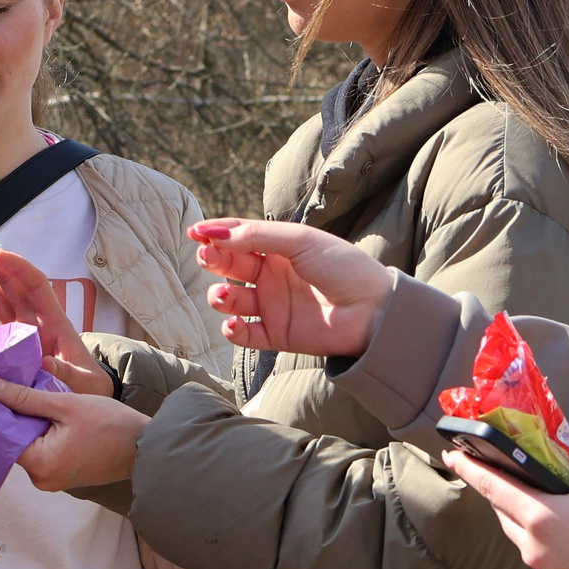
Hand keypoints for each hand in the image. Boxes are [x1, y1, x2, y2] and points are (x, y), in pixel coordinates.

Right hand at [0, 232, 110, 395]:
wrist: (82, 399)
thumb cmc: (87, 387)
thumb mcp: (83, 382)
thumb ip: (64, 373)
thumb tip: (44, 363)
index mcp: (54, 320)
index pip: (35, 284)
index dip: (18, 267)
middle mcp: (33, 319)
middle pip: (8, 282)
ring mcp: (17, 330)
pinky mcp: (5, 346)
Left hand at [0, 377, 147, 489]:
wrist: (145, 447)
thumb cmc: (110, 424)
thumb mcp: (65, 404)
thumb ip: (25, 397)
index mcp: (40, 464)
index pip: (2, 436)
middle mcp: (41, 480)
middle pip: (13, 442)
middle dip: (13, 415)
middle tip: (15, 387)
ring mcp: (51, 481)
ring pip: (28, 446)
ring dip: (29, 424)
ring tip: (34, 398)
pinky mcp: (61, 477)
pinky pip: (42, 453)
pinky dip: (42, 434)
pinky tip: (49, 416)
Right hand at [191, 218, 393, 356]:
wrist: (373, 310)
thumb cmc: (343, 267)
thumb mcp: (300, 240)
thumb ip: (258, 236)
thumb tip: (218, 235)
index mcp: (279, 249)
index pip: (239, 237)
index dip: (216, 233)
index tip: (195, 233)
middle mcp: (272, 276)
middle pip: (230, 266)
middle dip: (214, 261)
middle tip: (208, 258)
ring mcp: (273, 305)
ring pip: (231, 301)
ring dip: (220, 297)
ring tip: (227, 295)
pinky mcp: (277, 335)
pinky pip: (244, 335)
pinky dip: (232, 330)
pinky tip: (233, 323)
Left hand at [446, 438, 568, 568]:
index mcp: (540, 519)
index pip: (493, 488)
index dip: (471, 469)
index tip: (454, 455)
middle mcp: (534, 550)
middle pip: (506, 515)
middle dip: (508, 494)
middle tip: (516, 476)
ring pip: (524, 540)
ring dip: (530, 521)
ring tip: (555, 507)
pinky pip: (543, 562)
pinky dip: (550, 546)